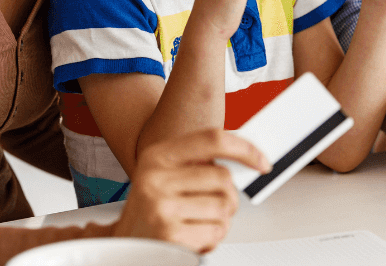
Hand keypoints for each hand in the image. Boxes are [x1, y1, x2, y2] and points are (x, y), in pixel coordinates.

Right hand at [111, 128, 270, 252]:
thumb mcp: (163, 176)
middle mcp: (156, 179)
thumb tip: (246, 159)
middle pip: (223, 178)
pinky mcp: (170, 235)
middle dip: (228, 196)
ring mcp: (162, 207)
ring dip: (220, 219)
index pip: (212, 139)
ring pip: (224, 207)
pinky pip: (216, 232)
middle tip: (212, 204)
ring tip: (198, 221)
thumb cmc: (151, 209)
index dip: (244, 148)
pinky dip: (213, 237)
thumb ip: (197, 164)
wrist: (123, 245)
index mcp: (157, 156)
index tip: (262, 161)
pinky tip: (193, 235)